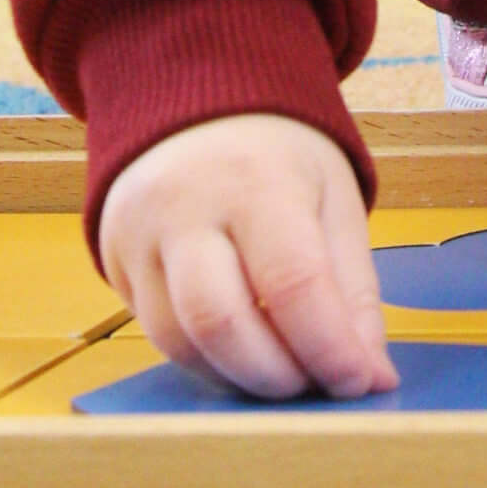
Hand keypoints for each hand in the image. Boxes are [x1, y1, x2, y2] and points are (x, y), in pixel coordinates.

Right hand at [97, 112, 399, 399]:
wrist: (197, 101)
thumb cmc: (277, 157)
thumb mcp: (333, 200)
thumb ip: (354, 291)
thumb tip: (372, 378)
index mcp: (257, 178)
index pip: (291, 282)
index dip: (327, 348)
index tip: (357, 383)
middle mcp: (185, 204)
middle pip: (221, 322)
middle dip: (275, 376)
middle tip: (314, 386)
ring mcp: (138, 233)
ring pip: (181, 341)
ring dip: (238, 378)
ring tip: (282, 371)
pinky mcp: (113, 259)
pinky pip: (157, 335)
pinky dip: (205, 361)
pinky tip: (240, 352)